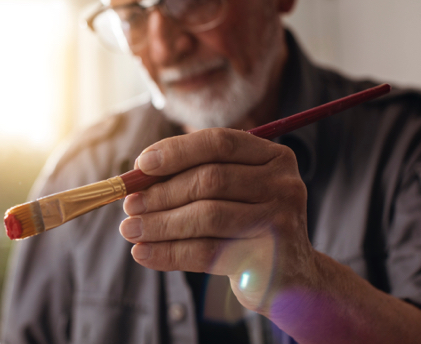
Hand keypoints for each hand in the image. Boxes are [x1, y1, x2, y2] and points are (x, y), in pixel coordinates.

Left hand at [119, 128, 315, 312]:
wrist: (291, 278)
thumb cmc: (247, 227)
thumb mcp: (230, 195)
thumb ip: (194, 178)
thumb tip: (136, 178)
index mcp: (274, 157)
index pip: (219, 142)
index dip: (176, 151)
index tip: (140, 165)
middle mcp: (284, 184)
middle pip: (210, 179)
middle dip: (162, 192)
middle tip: (129, 205)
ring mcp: (280, 222)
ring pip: (206, 216)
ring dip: (160, 224)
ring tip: (129, 230)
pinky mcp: (268, 259)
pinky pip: (208, 253)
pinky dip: (169, 253)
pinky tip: (143, 253)